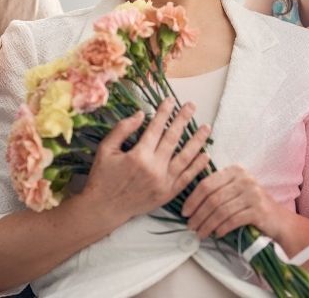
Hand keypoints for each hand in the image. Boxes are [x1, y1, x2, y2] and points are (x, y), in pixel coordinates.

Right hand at [80, 99, 211, 226]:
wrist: (104, 209)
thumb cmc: (102, 178)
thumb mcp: (105, 149)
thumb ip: (122, 130)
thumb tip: (140, 114)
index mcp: (138, 155)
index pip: (156, 128)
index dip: (164, 112)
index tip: (171, 100)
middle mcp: (154, 168)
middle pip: (173, 138)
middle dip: (183, 120)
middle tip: (192, 106)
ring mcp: (163, 182)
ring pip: (185, 157)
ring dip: (197, 141)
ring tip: (206, 127)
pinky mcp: (168, 194)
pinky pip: (187, 178)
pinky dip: (197, 166)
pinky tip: (205, 155)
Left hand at [182, 165, 291, 240]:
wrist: (279, 220)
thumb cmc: (252, 205)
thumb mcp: (235, 191)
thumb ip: (217, 190)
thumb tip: (189, 204)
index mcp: (235, 171)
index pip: (207, 183)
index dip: (193, 199)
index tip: (184, 212)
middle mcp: (244, 179)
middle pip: (212, 198)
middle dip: (198, 214)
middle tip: (190, 226)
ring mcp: (253, 193)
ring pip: (221, 210)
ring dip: (207, 224)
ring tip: (200, 233)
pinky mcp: (259, 210)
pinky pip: (233, 220)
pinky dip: (222, 228)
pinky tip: (217, 234)